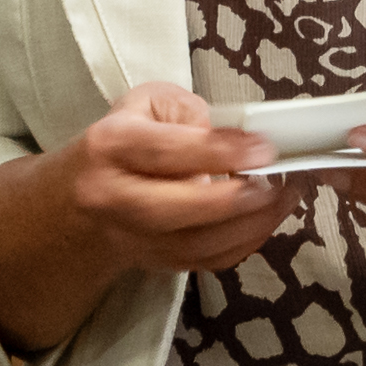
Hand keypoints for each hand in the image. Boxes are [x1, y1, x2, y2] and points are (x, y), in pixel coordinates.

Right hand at [53, 83, 317, 272]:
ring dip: (250, 225)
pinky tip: (266, 219)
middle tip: (274, 182)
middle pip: (173, 209)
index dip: (217, 151)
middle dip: (234, 199)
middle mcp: (112, 197)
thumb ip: (187, 112)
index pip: (164, 152)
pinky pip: (206, 263)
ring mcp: (132, 237)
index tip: (262, 148)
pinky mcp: (155, 262)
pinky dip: (244, 244)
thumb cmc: (123, 140)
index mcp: (109, 145)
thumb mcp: (147, 103)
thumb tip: (232, 139)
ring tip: (284, 197)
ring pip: (195, 245)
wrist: (81, 199)